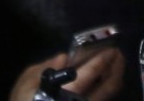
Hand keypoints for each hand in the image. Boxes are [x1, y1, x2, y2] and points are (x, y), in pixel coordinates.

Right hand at [9, 49, 124, 100]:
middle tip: (118, 54)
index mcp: (65, 94)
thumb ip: (45, 68)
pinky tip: (106, 80)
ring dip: (115, 78)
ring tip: (116, 64)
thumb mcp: (25, 83)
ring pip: (108, 96)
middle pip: (108, 87)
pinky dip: (107, 89)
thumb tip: (65, 58)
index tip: (111, 48)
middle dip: (117, 68)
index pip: (90, 74)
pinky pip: (102, 100)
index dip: (102, 59)